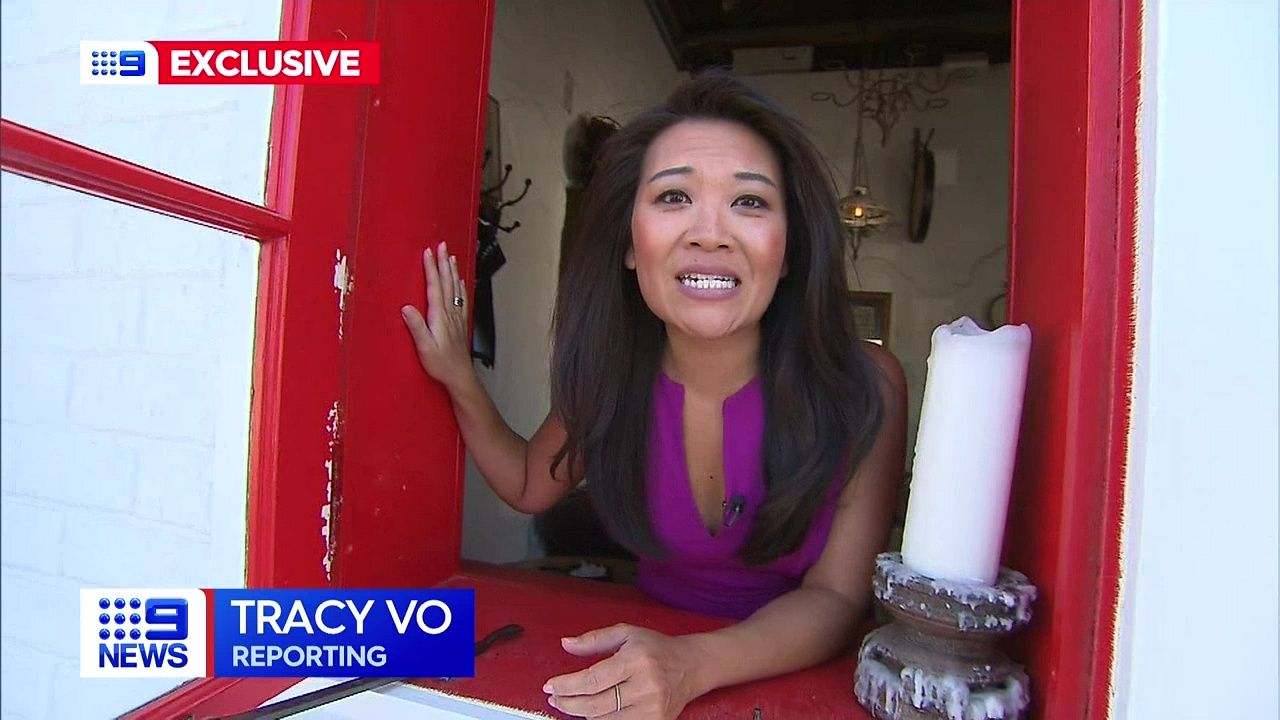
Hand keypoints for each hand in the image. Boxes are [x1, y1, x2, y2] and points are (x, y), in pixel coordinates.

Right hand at [401, 242, 472, 389]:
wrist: (460, 375)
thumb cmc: (441, 364)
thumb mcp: (425, 347)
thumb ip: (417, 327)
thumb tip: (407, 308)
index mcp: (439, 316)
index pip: (435, 287)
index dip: (431, 268)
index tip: (428, 253)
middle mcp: (450, 313)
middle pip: (447, 282)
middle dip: (443, 263)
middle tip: (441, 246)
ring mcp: (457, 317)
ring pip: (455, 288)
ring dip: (452, 271)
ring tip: (451, 257)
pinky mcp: (460, 323)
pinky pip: (461, 299)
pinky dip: (460, 286)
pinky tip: (460, 281)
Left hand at [543, 624, 700, 718]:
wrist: (692, 666)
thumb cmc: (657, 648)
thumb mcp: (627, 634)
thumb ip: (594, 639)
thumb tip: (566, 644)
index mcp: (636, 660)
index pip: (592, 679)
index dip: (566, 685)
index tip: (550, 685)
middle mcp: (645, 686)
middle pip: (594, 704)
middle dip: (568, 703)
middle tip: (555, 698)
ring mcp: (652, 708)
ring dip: (583, 714)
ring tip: (573, 704)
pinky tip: (593, 713)